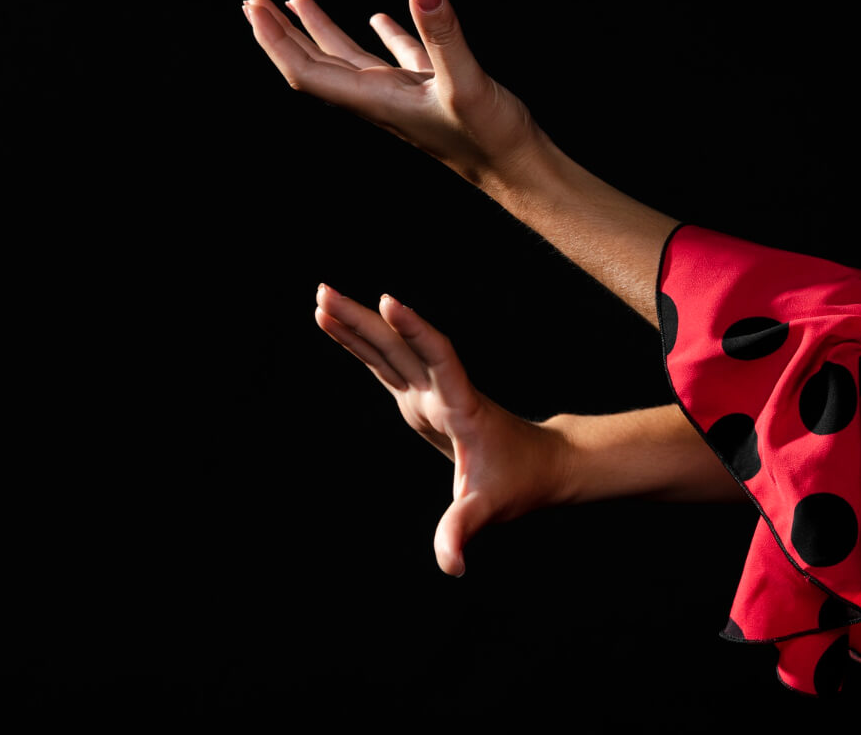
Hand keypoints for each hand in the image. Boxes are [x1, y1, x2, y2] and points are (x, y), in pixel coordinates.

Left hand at [244, 0, 544, 183]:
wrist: (519, 171)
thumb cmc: (490, 138)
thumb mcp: (468, 83)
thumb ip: (444, 36)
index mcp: (376, 101)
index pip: (310, 71)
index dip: (278, 41)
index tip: (255, 9)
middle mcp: (380, 100)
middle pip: (318, 66)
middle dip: (283, 34)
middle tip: (253, 2)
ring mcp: (403, 97)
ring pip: (350, 60)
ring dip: (320, 33)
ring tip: (297, 2)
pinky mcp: (430, 92)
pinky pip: (395, 58)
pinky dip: (380, 36)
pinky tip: (378, 18)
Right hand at [314, 283, 570, 575]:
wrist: (539, 464)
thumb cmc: (518, 484)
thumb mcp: (489, 509)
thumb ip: (463, 532)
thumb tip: (451, 567)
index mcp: (460, 406)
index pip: (438, 358)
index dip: (414, 331)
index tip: (387, 302)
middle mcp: (441, 390)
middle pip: (400, 345)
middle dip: (362, 320)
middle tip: (324, 293)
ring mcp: (428, 391)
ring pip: (388, 350)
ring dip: (355, 325)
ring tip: (321, 299)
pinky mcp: (418, 398)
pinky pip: (384, 363)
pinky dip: (359, 345)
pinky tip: (335, 326)